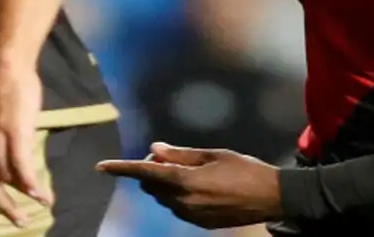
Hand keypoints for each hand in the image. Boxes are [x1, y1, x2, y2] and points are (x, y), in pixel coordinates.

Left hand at [0, 62, 50, 226]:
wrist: (4, 67)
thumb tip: (6, 160)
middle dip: (2, 208)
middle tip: (19, 220)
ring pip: (6, 179)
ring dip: (22, 199)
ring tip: (37, 207)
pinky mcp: (16, 134)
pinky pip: (22, 166)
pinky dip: (31, 184)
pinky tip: (41, 193)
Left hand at [96, 143, 282, 228]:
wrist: (271, 197)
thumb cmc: (245, 169)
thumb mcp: (215, 155)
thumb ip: (182, 154)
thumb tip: (155, 150)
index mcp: (186, 181)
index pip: (146, 174)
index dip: (122, 169)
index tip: (102, 166)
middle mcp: (183, 202)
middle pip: (152, 188)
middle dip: (151, 172)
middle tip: (166, 156)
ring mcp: (191, 216)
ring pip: (164, 199)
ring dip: (165, 184)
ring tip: (184, 169)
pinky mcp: (200, 223)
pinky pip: (178, 208)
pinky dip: (178, 195)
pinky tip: (196, 185)